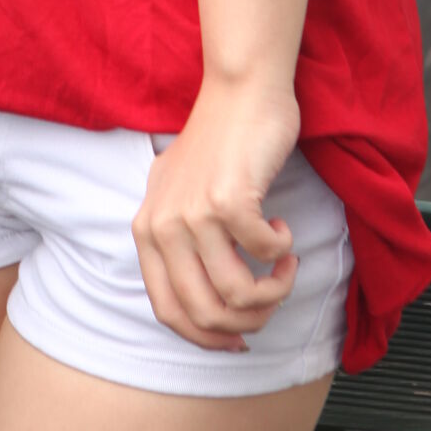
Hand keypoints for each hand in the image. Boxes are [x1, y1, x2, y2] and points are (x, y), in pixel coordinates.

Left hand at [131, 78, 302, 352]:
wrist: (239, 92)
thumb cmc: (219, 147)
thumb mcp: (179, 198)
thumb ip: (180, 247)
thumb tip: (211, 319)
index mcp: (146, 230)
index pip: (168, 312)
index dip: (208, 338)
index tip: (239, 338)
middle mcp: (163, 225)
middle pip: (206, 315)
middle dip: (249, 322)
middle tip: (273, 296)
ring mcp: (193, 213)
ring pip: (238, 295)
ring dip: (274, 291)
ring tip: (284, 264)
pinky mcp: (228, 199)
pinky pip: (264, 256)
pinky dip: (282, 252)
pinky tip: (281, 229)